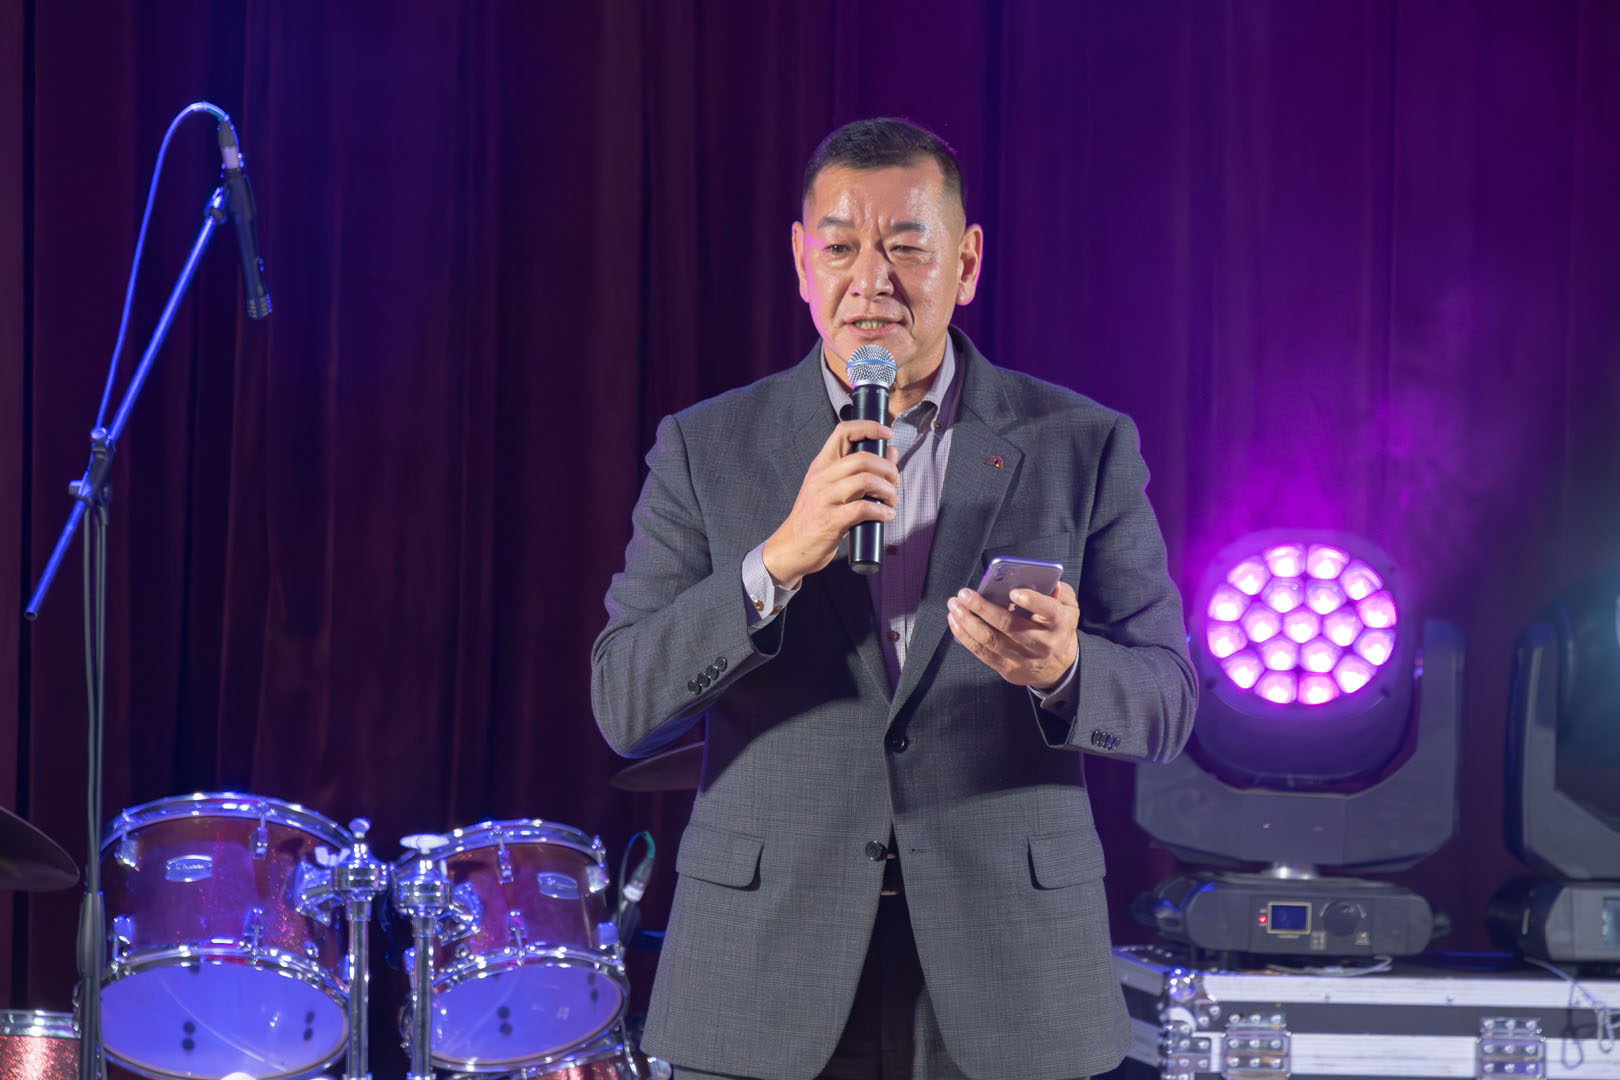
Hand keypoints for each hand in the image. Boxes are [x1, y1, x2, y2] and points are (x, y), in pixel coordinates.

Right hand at [762, 420, 898, 589]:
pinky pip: (863, 509)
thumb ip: (860, 471)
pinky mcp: (830, 521)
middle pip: (862, 458)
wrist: (791, 548)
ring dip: (888, 490)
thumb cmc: (814, 518)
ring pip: (865, 481)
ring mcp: (824, 499)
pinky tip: (886, 515)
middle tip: (895, 482)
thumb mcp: (832, 489)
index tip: (886, 433)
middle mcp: (821, 478)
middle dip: (888, 469)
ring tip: (891, 501)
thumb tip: (890, 452)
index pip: (843, 431)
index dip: (868, 427)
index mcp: (821, 465)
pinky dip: (881, 511)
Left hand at [947, 580, 1078, 689]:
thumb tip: (1051, 584)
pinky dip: (965, 636)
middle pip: (1009, 625)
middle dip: (982, 608)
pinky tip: (955, 621)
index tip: (1014, 592)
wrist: (1058, 669)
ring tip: (955, 605)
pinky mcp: (1008, 669)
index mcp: (1059, 624)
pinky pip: (982, 652)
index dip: (1032, 601)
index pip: (1048, 611)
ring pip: (990, 640)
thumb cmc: (1058, 630)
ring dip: (967, 621)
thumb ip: (1062, 593)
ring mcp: (1023, 658)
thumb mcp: (1070, 609)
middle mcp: (1041, 643)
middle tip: (965, 594)